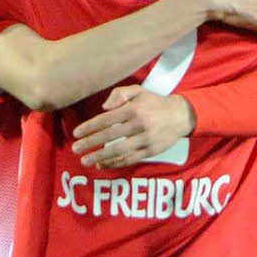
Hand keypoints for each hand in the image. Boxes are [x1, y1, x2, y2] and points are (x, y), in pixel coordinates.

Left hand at [71, 85, 195, 167]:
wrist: (181, 116)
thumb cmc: (154, 103)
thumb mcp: (139, 91)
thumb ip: (120, 94)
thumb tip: (103, 107)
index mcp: (134, 109)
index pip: (107, 119)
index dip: (90, 127)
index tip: (76, 133)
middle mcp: (139, 125)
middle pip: (111, 136)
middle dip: (91, 144)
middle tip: (75, 149)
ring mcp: (146, 139)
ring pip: (120, 151)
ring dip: (101, 157)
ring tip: (86, 161)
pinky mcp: (151, 151)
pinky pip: (131, 159)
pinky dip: (116, 163)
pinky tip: (103, 165)